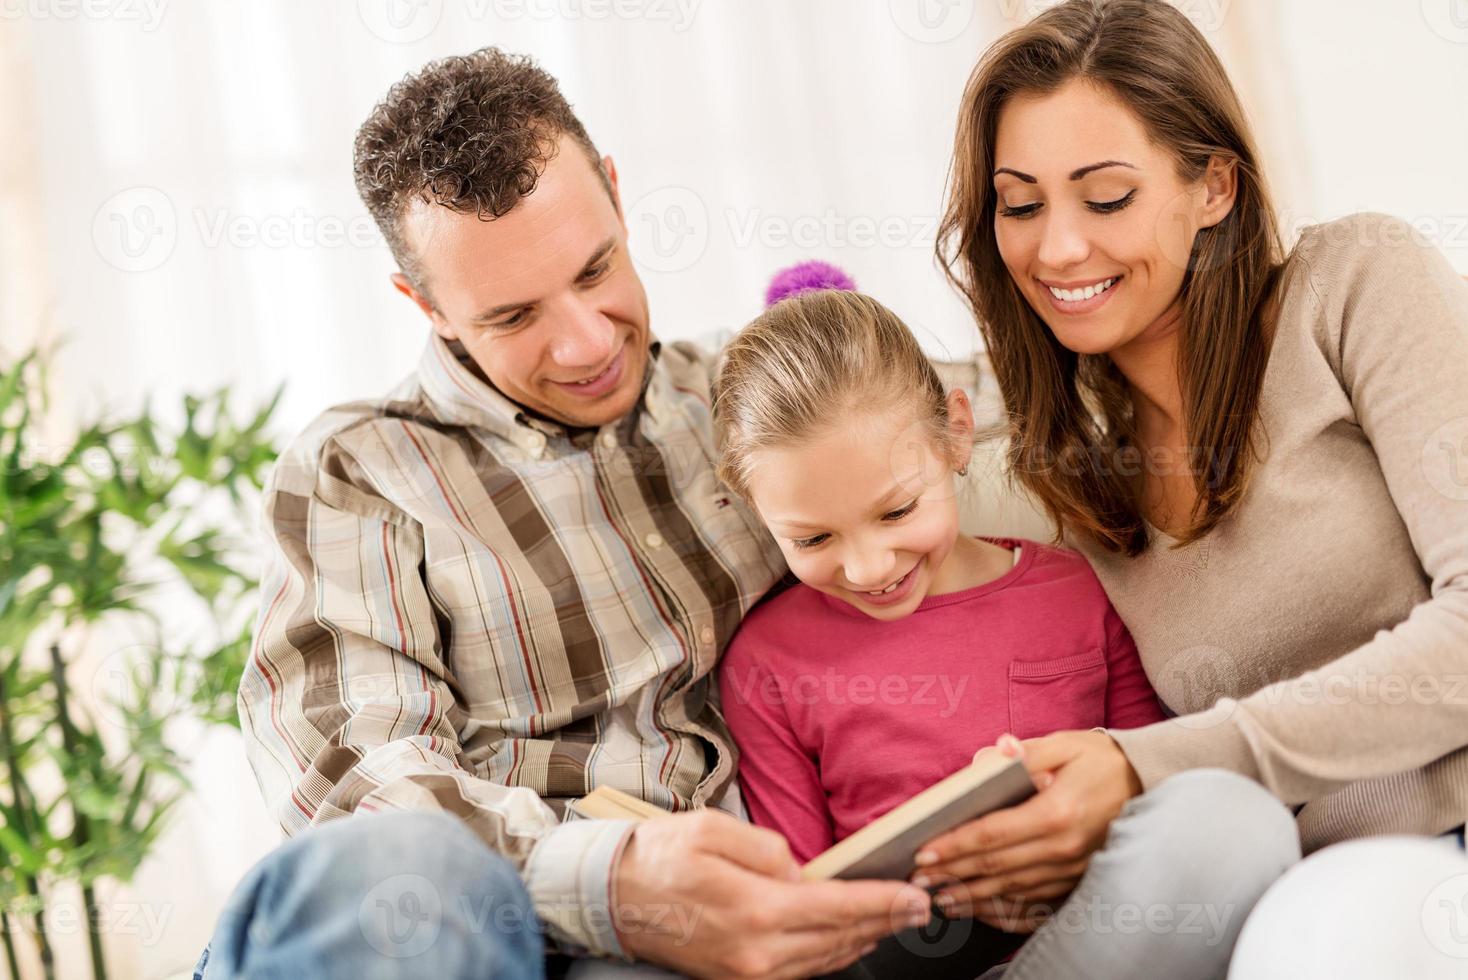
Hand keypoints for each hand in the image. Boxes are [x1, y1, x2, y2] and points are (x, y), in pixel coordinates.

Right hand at [613, 809, 932, 978]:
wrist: (611, 896)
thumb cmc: (660, 856)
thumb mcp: (712, 829)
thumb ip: (768, 848)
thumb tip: (804, 871)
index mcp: (754, 909)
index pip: (838, 907)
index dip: (883, 903)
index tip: (916, 897)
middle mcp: (757, 952)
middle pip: (840, 939)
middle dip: (884, 922)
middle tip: (920, 906)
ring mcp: (749, 972)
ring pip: (825, 960)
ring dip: (862, 939)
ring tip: (891, 919)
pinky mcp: (740, 978)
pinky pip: (802, 971)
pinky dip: (831, 954)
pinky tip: (847, 937)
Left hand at [910, 730, 1141, 919]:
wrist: (1148, 782)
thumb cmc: (1099, 760)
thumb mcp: (1063, 744)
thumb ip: (1024, 753)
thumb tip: (990, 755)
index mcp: (1056, 811)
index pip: (993, 834)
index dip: (955, 844)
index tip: (924, 851)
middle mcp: (1063, 847)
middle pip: (997, 867)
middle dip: (953, 874)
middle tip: (918, 879)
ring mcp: (1073, 870)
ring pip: (1013, 891)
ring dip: (973, 898)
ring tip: (941, 899)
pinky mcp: (1078, 881)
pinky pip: (1037, 905)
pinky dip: (1006, 913)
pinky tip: (982, 912)